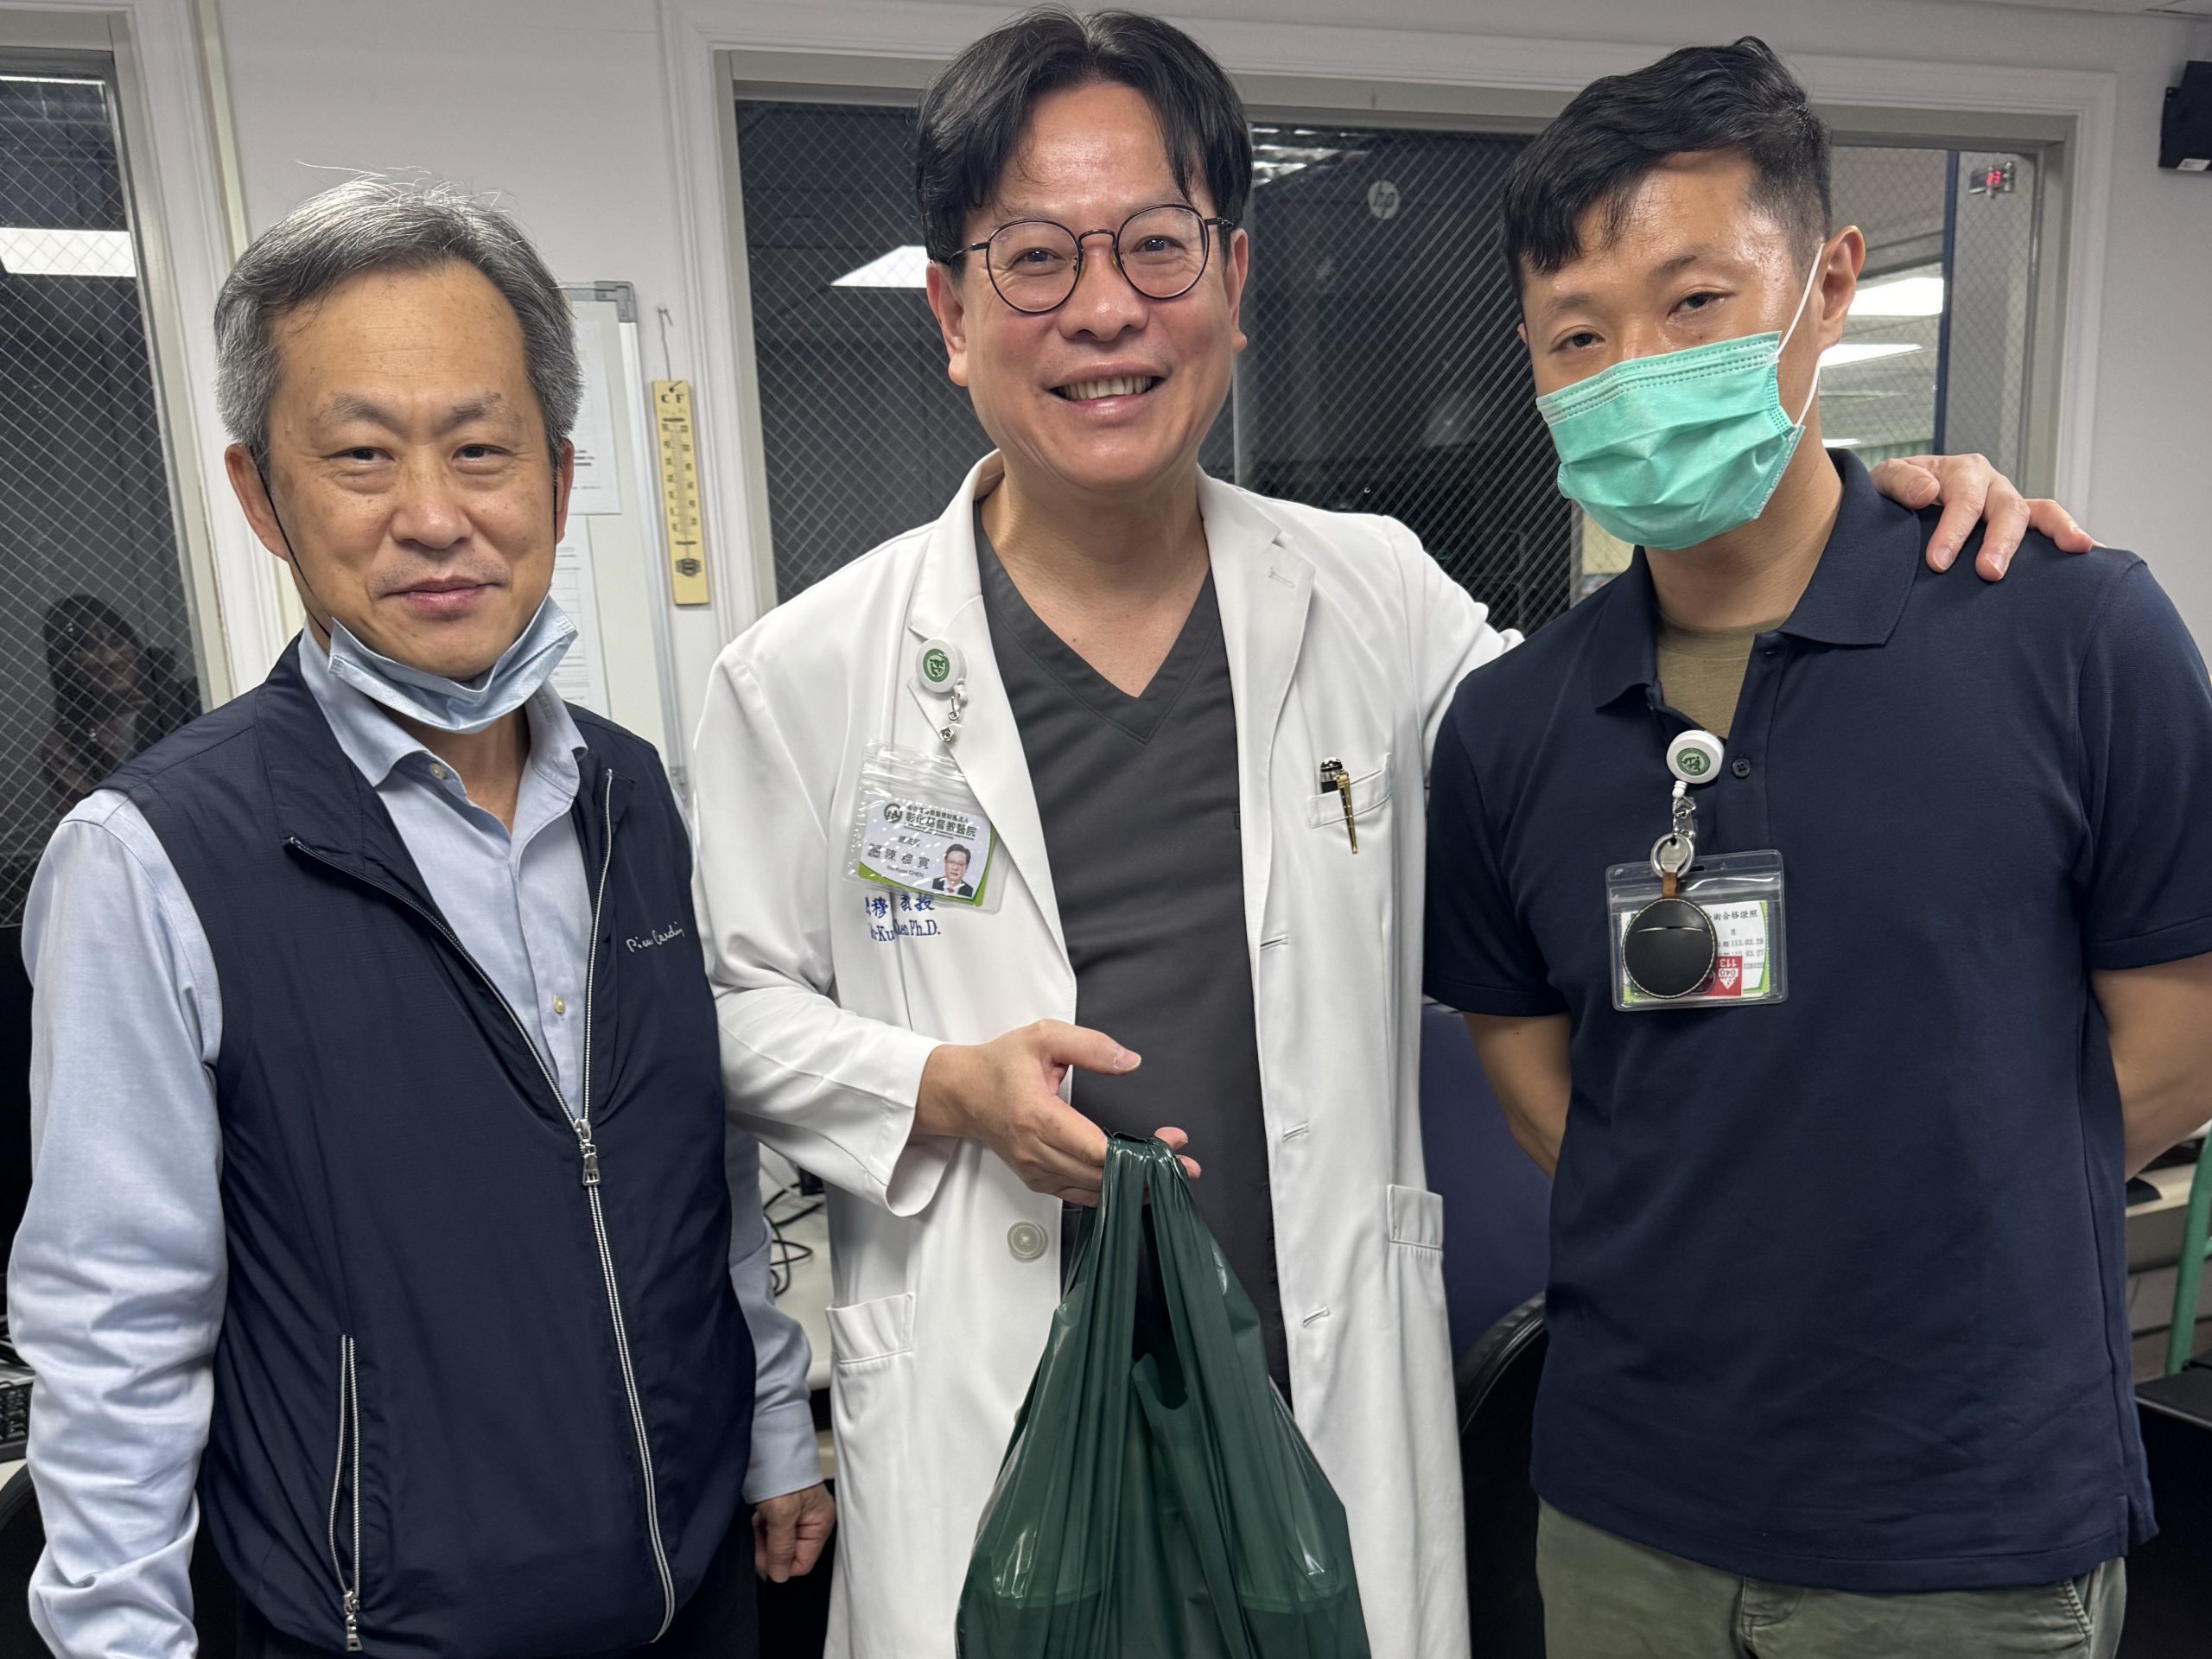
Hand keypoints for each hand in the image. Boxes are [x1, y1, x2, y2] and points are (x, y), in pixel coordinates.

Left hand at [752, 1482, 835, 1582]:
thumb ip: (781, 1548)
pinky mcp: (783, 1507)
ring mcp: (797, 1514)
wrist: (770, 1445)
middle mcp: (812, 1521)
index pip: (803, 1563)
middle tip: (758, 1534)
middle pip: (789, 1552)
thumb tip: (779, 1576)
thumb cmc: (783, 1475)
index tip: (762, 1556)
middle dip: (771, 1547)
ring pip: (778, 1541)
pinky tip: (758, 1513)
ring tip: (759, 1518)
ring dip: (765, 1536)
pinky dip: (762, 1525)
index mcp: (821, 1523)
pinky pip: (772, 1528)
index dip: (781, 1564)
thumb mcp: (782, 1516)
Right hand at [915, 1021, 1199, 1204]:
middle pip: (1099, 1175)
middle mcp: (1035, 1151)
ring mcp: (1035, 1171)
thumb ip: (1089, 1045)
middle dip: (1145, 1171)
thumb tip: (1130, 1061)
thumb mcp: (1044, 1037)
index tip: (1169, 1146)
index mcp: (1037, 1116)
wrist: (963, 1093)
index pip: (1093, 1149)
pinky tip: (1136, 1183)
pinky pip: (1079, 1195)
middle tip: (1183, 1162)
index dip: (1135, 1153)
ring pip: (1092, 1191)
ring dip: (1133, 1185)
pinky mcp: (1037, 1180)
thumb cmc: (1000, 1064)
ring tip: (1168, 1173)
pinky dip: (1109, 1191)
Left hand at [1870, 453, 2093, 579]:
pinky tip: (2096, 556)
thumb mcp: (1885, 482)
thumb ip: (1900, 482)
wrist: (1898, 507)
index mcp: (1961, 472)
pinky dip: (2074, 537)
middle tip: (1989, 573)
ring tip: (2075, 549)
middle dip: (2000, 541)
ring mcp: (2010, 505)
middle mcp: (1992, 486)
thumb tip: (1928, 492)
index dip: (1953, 530)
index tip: (1937, 562)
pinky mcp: (2021, 527)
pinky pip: (2052, 527)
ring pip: (2041, 513)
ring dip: (2057, 531)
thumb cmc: (1894, 496)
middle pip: (2007, 508)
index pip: (1964, 499)